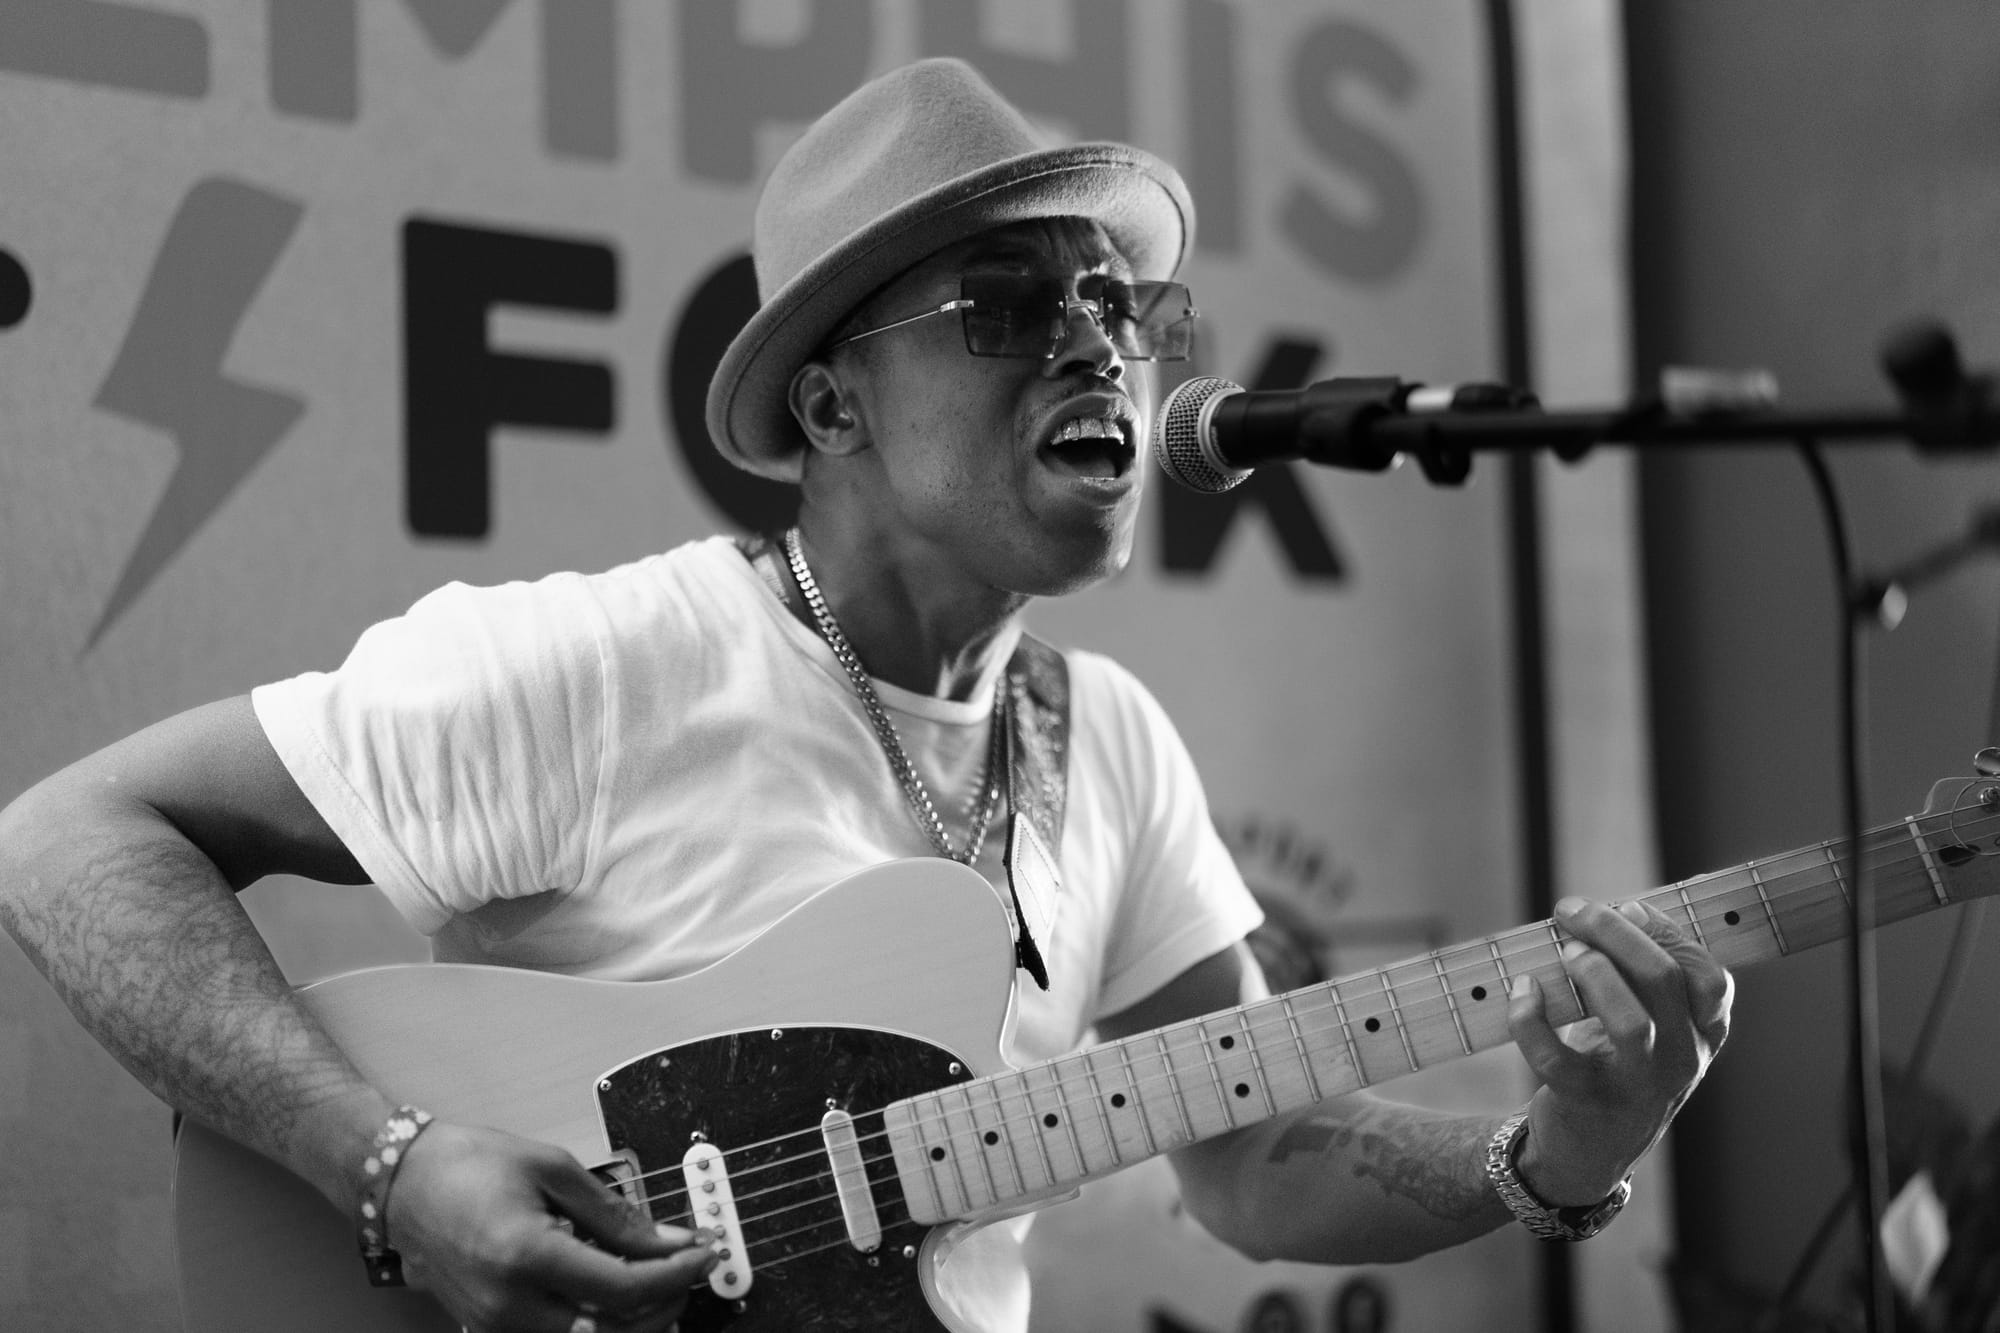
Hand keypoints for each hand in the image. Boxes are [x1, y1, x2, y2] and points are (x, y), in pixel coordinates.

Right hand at [383, 1121, 718, 1332]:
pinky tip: (616, 1292)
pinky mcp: (490, 1329)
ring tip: (658, 1282)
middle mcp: (507, 1304)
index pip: (623, 1288)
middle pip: (609, 1331)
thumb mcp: (553, 1168)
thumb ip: (615, 1212)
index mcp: (525, 1255)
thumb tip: (667, 1240)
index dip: (674, 1275)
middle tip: (687, 1271)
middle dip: (662, 1306)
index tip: (703, 1253)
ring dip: (632, 1320)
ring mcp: (495, 1325)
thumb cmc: (468, 1164)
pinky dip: (597, 1321)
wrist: (401, 1184)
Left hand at [1507, 897, 1733, 1205]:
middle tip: (1573, 910)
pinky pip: (1557, 1058)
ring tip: (1566, 951)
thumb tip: (1616, 911)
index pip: (1709, 976)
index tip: (1628, 906)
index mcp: (1701, 1037)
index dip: (1668, 933)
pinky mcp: (1586, 1102)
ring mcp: (1635, 1086)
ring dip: (1592, 973)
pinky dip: (1531, 1018)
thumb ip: (1643, 977)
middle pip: (1664, 981)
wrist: (1588, 1153)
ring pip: (1629, 1022)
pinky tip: (1522, 989)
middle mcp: (1679, 1061)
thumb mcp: (1651, 1028)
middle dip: (1614, 932)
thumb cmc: (1616, 1068)